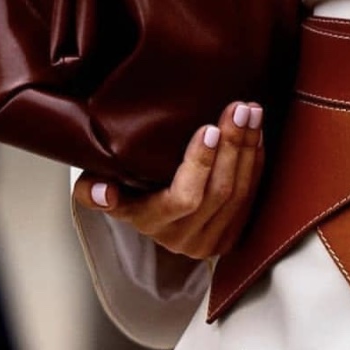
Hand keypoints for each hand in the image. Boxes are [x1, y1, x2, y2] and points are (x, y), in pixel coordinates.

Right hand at [72, 100, 264, 259]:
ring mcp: (212, 241)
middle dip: (234, 146)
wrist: (153, 213)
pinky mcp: (234, 235)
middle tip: (240, 109)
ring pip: (241, 193)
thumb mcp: (99, 185)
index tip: (209, 129)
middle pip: (220, 192)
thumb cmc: (124, 188)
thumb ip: (92, 190)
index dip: (199, 164)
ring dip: (249, 149)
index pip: (183, 198)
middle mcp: (184, 239)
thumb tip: (102, 191)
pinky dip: (256, 162)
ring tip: (252, 113)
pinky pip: (252, 196)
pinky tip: (257, 134)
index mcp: (151, 223)